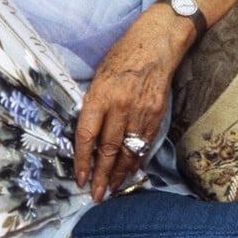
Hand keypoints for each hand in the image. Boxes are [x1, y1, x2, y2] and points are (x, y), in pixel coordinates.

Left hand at [74, 6, 190, 202]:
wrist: (157, 42)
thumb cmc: (122, 56)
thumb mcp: (99, 77)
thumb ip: (93, 105)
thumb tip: (87, 135)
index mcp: (99, 96)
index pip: (86, 136)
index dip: (82, 161)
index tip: (80, 178)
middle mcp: (120, 106)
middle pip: (108, 150)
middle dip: (101, 176)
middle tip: (96, 195)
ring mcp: (141, 111)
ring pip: (129, 151)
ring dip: (120, 173)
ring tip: (113, 188)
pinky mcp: (157, 113)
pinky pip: (145, 142)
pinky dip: (137, 158)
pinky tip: (131, 170)